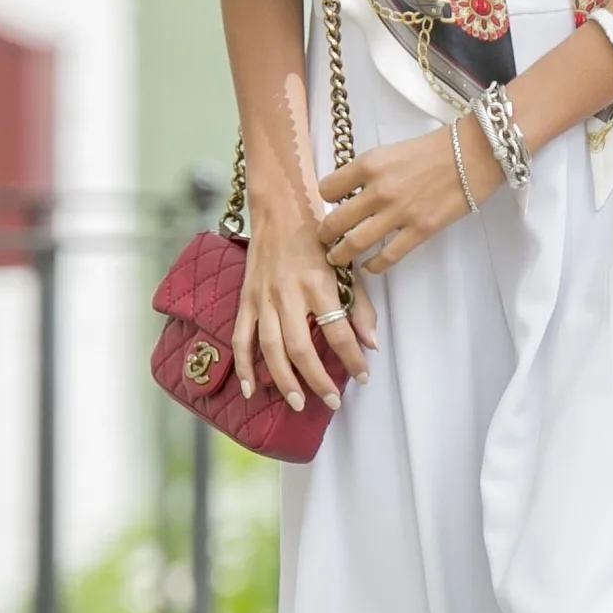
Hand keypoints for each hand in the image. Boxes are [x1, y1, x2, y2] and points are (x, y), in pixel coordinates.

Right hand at [231, 175, 377, 416]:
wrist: (280, 209)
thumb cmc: (318, 237)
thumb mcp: (346, 265)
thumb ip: (360, 305)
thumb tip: (370, 344)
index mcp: (318, 283)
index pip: (338, 331)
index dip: (352, 358)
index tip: (363, 377)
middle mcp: (288, 293)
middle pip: (301, 347)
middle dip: (317, 380)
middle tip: (332, 401)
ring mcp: (263, 298)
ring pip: (270, 348)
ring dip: (284, 380)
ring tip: (298, 403)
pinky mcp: (246, 299)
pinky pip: (241, 338)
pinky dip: (244, 366)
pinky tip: (251, 390)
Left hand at [320, 118, 498, 277]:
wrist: (472, 154)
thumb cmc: (434, 149)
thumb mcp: (391, 151)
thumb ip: (369, 172)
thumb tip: (350, 193)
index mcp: (369, 164)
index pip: (328, 189)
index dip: (327, 198)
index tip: (333, 204)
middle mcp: (378, 190)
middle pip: (335, 222)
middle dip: (325, 234)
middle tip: (326, 239)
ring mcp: (399, 213)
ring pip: (355, 244)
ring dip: (341, 255)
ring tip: (338, 257)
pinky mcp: (420, 230)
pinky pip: (388, 257)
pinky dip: (373, 266)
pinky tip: (369, 266)